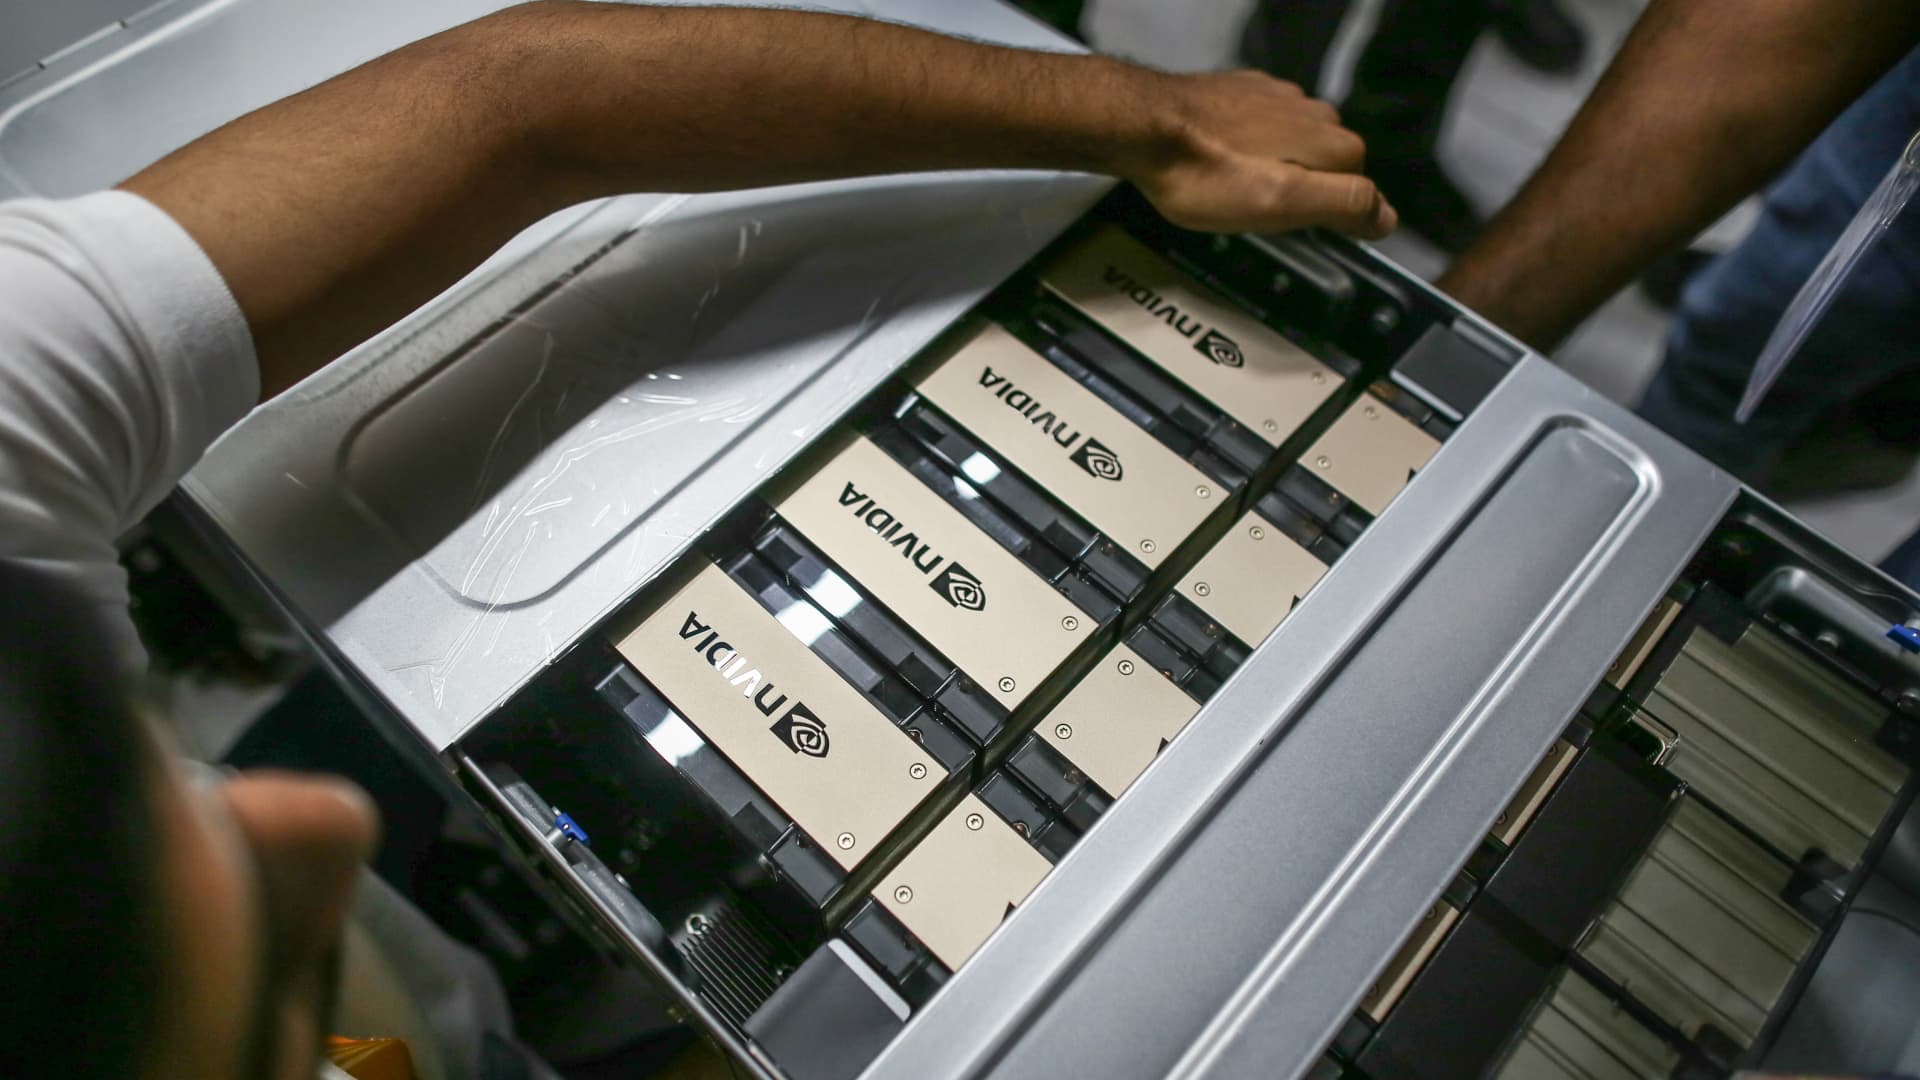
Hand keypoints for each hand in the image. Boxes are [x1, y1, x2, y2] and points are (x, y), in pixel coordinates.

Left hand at [1125, 70, 1396, 238]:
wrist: (1145, 126)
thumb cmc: (1208, 173)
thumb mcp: (1283, 204)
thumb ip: (1343, 206)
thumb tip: (1386, 217)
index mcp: (1334, 144)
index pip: (1360, 194)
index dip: (1334, 222)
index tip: (1304, 236)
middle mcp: (1316, 113)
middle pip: (1328, 170)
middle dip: (1304, 195)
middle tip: (1263, 218)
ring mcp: (1279, 96)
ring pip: (1296, 146)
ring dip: (1277, 169)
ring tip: (1238, 191)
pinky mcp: (1245, 90)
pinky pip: (1263, 127)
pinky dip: (1250, 147)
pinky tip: (1223, 161)